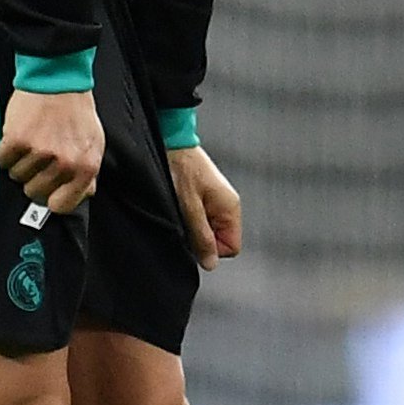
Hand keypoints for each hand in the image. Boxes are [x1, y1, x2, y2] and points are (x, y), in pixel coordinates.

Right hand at [0, 87, 102, 215]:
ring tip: (30, 143)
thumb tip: (83, 194)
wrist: (59, 80)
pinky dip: (5, 151)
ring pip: (16, 177)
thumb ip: (88, 173)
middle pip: (34, 193)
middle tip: (38, 158)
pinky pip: (2, 160)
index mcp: (85, 167)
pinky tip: (16, 138)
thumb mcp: (93, 144)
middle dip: (33, 178)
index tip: (47, 189)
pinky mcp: (18, 139)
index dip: (50, 198)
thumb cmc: (76, 112)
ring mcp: (40, 152)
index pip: (61, 206)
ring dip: (19, 163)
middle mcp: (64, 163)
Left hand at [169, 145, 241, 269]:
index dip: (211, 249)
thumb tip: (211, 263)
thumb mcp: (188, 206)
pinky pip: (201, 219)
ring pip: (208, 230)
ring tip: (180, 208)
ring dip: (193, 226)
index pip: (231, 248)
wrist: (172, 141)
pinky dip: (189, 217)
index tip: (193, 237)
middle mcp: (228, 206)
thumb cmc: (181, 168)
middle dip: (201, 237)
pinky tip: (180, 204)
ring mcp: (218, 202)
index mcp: (230, 208)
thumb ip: (201, 236)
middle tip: (184, 220)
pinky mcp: (206, 197)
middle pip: (219, 240)